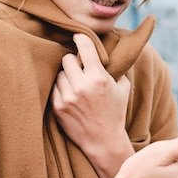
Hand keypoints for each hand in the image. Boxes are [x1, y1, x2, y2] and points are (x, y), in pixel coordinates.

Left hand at [51, 34, 133, 177]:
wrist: (104, 141)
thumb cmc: (115, 113)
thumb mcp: (123, 88)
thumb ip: (116, 68)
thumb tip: (108, 50)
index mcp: (99, 78)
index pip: (84, 47)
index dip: (80, 38)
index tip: (77, 36)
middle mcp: (82, 86)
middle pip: (67, 58)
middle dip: (73, 61)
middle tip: (79, 68)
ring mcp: (68, 97)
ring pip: (59, 73)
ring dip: (66, 76)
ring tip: (76, 85)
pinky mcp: (58, 107)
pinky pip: (54, 88)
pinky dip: (61, 89)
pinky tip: (70, 95)